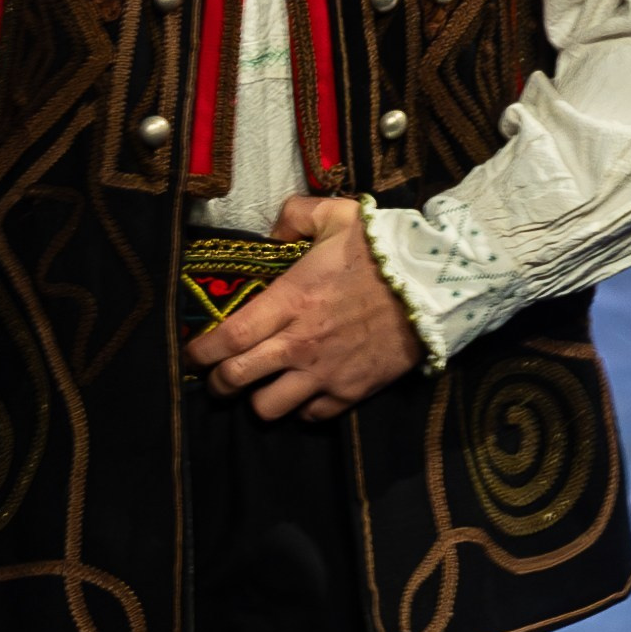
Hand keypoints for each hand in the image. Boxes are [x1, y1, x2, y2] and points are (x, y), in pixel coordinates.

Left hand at [182, 197, 422, 421]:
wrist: (438, 285)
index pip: (226, 338)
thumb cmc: (384, 249)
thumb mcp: (336, 215)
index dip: (200, 352)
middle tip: (217, 376)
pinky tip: (302, 393)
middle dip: (218, 383)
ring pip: (268, 408)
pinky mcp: (352, 391)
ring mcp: (325, 372)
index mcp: (289, 301)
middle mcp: (300, 343)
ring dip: (257, 401)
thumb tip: (272, 232)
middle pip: (236, 379)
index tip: (191, 354)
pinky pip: (311, 415)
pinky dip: (301, 409)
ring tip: (260, 388)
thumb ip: (294, 217)